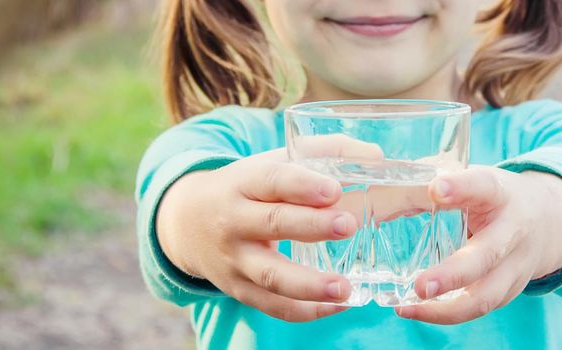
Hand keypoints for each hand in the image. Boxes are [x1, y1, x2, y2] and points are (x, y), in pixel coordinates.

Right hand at [156, 143, 373, 321]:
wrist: (186, 222)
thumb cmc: (246, 187)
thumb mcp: (271, 162)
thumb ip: (322, 153)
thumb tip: (375, 156)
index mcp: (243, 182)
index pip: (272, 180)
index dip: (302, 185)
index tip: (334, 189)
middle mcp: (233, 221)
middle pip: (272, 224)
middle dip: (312, 226)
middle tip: (348, 225)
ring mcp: (234, 260)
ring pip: (270, 275)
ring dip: (309, 285)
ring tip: (345, 288)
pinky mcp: (238, 289)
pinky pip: (272, 306)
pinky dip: (306, 311)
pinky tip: (338, 305)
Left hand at [394, 166, 561, 323]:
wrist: (550, 221)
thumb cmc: (495, 197)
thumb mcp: (476, 180)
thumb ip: (438, 182)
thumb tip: (382, 181)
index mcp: (501, 193)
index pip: (483, 187)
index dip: (461, 187)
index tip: (437, 188)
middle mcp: (514, 231)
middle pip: (487, 257)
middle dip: (453, 275)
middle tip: (420, 285)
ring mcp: (516, 265)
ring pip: (486, 295)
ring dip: (446, 309)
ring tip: (408, 307)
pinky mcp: (510, 290)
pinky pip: (479, 308)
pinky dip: (446, 314)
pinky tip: (415, 310)